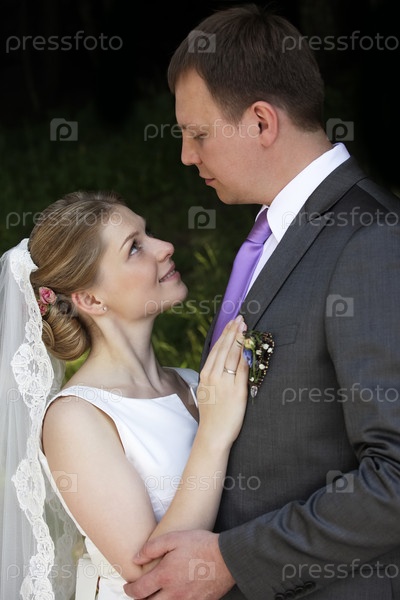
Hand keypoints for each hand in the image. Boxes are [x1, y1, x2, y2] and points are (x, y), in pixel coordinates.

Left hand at [124, 530, 234, 599]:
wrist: (227, 558)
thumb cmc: (201, 545)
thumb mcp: (174, 538)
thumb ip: (152, 548)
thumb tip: (136, 558)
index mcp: (164, 576)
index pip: (138, 591)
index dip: (129, 590)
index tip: (128, 587)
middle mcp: (173, 594)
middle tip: (140, 592)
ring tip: (154, 595)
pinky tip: (174, 596)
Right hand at [197, 316, 248, 445]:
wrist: (213, 434)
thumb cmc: (212, 414)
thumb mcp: (207, 390)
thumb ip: (214, 375)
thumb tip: (222, 362)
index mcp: (206, 374)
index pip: (216, 348)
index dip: (225, 334)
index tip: (231, 323)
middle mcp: (214, 375)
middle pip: (225, 348)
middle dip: (233, 331)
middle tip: (240, 319)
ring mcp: (225, 382)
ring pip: (233, 355)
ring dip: (240, 339)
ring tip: (245, 327)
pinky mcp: (237, 391)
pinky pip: (243, 370)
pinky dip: (247, 356)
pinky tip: (250, 347)